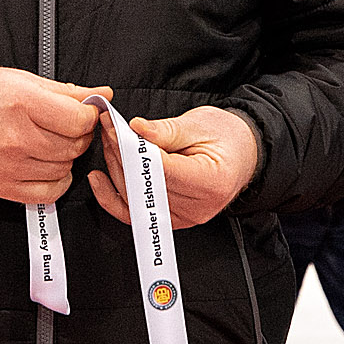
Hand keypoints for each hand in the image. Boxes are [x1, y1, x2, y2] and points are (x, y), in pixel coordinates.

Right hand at [0, 67, 111, 204]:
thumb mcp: (23, 80)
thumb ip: (67, 92)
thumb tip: (102, 95)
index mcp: (21, 103)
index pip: (78, 121)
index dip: (88, 117)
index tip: (83, 114)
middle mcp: (15, 137)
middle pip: (73, 146)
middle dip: (79, 136)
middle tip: (67, 127)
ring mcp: (8, 165)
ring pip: (64, 169)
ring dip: (65, 157)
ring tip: (49, 143)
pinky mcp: (2, 186)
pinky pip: (49, 193)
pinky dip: (57, 181)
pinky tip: (47, 166)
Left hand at [88, 105, 258, 229]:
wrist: (243, 153)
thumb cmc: (227, 137)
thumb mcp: (199, 124)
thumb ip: (165, 131)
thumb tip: (136, 130)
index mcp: (211, 182)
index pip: (162, 169)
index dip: (133, 150)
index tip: (115, 130)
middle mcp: (198, 207)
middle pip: (146, 186)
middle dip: (120, 155)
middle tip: (107, 129)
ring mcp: (185, 218)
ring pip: (136, 199)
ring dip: (116, 169)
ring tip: (108, 142)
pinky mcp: (172, 220)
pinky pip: (135, 214)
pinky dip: (113, 198)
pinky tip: (99, 180)